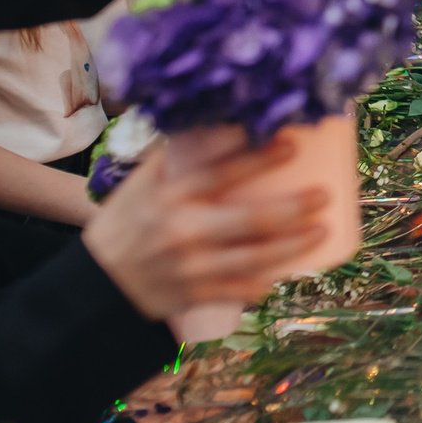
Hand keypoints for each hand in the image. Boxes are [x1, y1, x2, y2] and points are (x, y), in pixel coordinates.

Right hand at [82, 139, 329, 317]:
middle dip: (295, 208)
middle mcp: (183, 232)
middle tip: (324, 195)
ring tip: (323, 230)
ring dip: (295, 246)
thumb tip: (223, 127)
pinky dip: (265, 283)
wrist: (97, 283)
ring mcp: (191, 268)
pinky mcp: (195, 295)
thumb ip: (178, 158)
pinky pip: (239, 291)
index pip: (221, 174)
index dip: (259, 159)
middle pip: (251, 220)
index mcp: (170, 197)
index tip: (292, 146)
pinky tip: (288, 273)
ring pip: (255, 258)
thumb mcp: (143, 184)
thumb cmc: (126, 223)